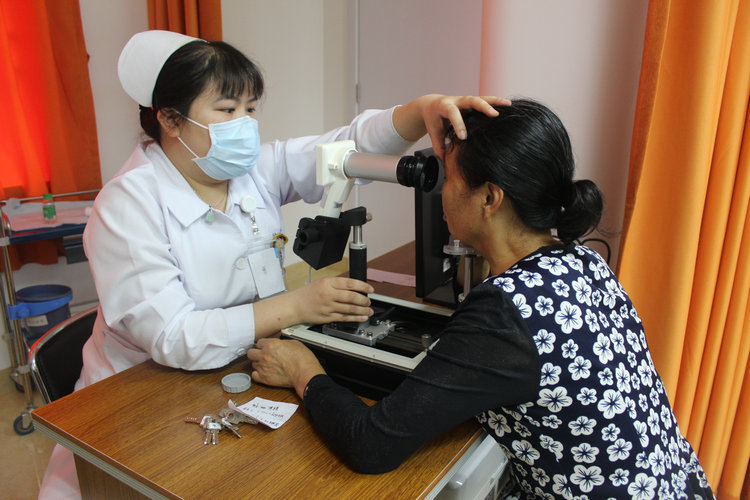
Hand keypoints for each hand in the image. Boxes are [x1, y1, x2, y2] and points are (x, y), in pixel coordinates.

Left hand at [247, 338, 324, 396]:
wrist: (304, 373)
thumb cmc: (302, 359)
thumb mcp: (294, 343)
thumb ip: (281, 343)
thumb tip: (279, 344)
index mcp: (271, 345)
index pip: (259, 342)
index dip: (263, 345)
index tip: (265, 348)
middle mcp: (264, 355)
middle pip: (251, 353)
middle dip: (256, 354)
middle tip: (262, 356)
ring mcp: (263, 367)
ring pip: (253, 364)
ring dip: (258, 364)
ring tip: (267, 366)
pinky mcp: (264, 378)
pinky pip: (254, 375)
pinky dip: (258, 374)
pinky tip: (264, 373)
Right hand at [290, 277, 373, 324]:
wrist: (294, 306)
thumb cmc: (308, 293)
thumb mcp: (322, 282)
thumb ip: (337, 284)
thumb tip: (355, 287)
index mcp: (328, 283)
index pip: (350, 283)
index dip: (363, 286)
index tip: (370, 289)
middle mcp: (328, 294)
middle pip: (352, 297)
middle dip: (364, 300)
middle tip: (369, 301)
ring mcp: (328, 307)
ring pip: (350, 309)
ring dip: (362, 310)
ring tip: (369, 310)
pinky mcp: (327, 317)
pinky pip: (344, 318)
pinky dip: (355, 318)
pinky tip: (362, 317)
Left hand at [394, 94, 510, 157]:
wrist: (432, 104)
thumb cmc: (433, 120)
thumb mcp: (434, 132)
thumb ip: (439, 146)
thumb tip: (445, 161)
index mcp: (444, 107)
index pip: (452, 113)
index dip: (459, 124)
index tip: (464, 137)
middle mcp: (456, 100)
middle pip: (471, 100)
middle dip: (482, 107)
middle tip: (494, 115)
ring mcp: (466, 100)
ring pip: (481, 98)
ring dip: (495, 102)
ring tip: (508, 105)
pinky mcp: (472, 102)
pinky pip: (485, 100)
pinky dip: (496, 102)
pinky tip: (508, 105)